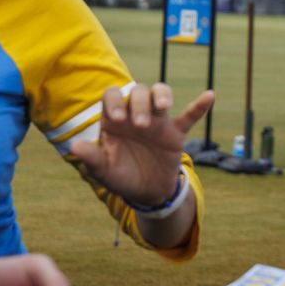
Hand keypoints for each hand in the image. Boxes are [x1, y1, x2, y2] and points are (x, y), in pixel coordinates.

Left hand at [70, 83, 213, 205]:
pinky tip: (210, 95)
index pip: (112, 95)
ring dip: (162, 96)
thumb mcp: (103, 171)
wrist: (147, 193)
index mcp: (114, 120)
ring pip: (160, 94)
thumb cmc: (121, 177)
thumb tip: (75, 147)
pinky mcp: (175, 133)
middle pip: (138, 92)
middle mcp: (135, 115)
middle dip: (139, 104)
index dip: (114, 101)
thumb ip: (91, 158)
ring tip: (163, 107)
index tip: (118, 119)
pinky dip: (199, 106)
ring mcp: (157, 122)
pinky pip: (189, 116)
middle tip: (141, 126)